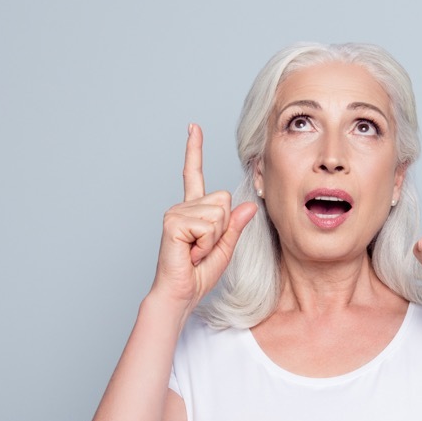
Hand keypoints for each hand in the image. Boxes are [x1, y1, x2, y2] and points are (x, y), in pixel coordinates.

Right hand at [150, 124, 257, 310]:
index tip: (193, 127)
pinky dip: (205, 244)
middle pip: (224, 200)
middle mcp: (182, 206)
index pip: (194, 173)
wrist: (181, 293)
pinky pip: (208, 225)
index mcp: (194, 210)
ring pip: (218, 214)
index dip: (194, 150)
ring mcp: (176, 213)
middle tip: (204, 248)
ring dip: (214, 239)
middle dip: (223, 228)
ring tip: (197, 252)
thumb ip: (235, 226)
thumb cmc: (199, 274)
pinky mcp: (173, 222)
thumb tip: (248, 205)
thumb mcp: (225, 248)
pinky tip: (191, 252)